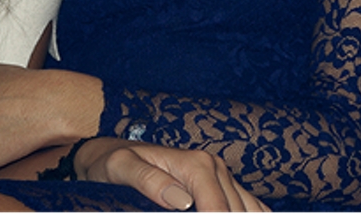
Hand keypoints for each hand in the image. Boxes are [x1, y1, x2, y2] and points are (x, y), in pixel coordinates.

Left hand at [75, 139, 269, 212]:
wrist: (111, 152)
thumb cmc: (113, 162)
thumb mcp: (122, 168)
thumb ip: (149, 182)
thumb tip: (182, 202)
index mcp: (196, 164)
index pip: (218, 208)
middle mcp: (215, 166)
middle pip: (237, 211)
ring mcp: (221, 174)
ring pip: (248, 208)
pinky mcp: (221, 183)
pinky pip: (247, 203)